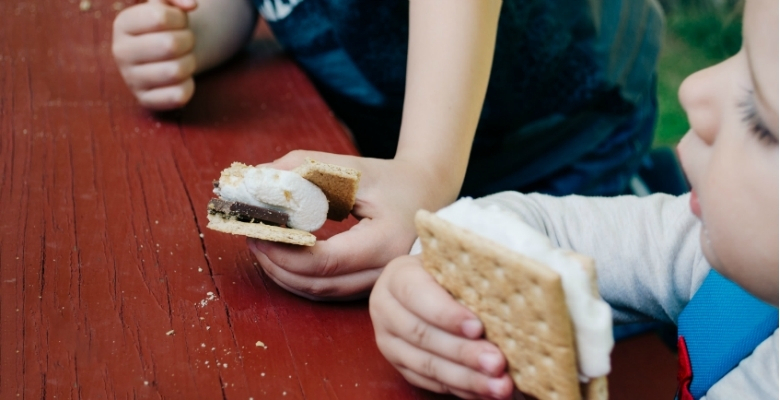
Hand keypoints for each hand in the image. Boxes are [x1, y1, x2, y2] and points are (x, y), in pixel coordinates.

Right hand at [112, 0, 197, 109]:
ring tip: (182, 58)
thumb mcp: (166, 5)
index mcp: (122, 23)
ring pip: (176, 71)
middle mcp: (120, 52)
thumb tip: (191, 5)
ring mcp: (131, 79)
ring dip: (190, 63)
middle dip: (188, 41)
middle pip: (170, 45)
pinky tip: (181, 79)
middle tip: (184, 42)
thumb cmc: (167, 28)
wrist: (163, 57)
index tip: (179, 22)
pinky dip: (189, 85)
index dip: (180, 18)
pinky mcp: (146, 100)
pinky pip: (179, 95)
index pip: (159, 16)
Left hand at [246, 149, 457, 300]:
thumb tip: (258, 178)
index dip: (285, 251)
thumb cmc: (392, 179)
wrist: (428, 194)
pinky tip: (281, 256)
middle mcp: (384, 272)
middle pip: (318, 284)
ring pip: (320, 293)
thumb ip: (305, 168)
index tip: (258, 230)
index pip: (325, 262)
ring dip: (283, 273)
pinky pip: (327, 291)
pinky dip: (298, 277)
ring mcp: (377, 284)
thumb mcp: (352, 167)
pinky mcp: (367, 286)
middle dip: (276, 264)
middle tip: (251, 236)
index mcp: (386, 242)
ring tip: (259, 244)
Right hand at [369, 255, 514, 398]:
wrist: (423, 282)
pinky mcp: (400, 365)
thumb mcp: (451, 262)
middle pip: (422, 335)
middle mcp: (386, 309)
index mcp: (397, 277)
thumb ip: (468, 276)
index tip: (478, 327)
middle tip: (497, 362)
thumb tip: (505, 296)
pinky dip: (460, 388)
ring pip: (426, 365)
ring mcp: (389, 341)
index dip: (447, 314)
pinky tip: (486, 391)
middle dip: (463, 352)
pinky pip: (430, 382)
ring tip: (499, 385)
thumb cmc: (446, 269)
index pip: (417, 295)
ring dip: (466, 378)